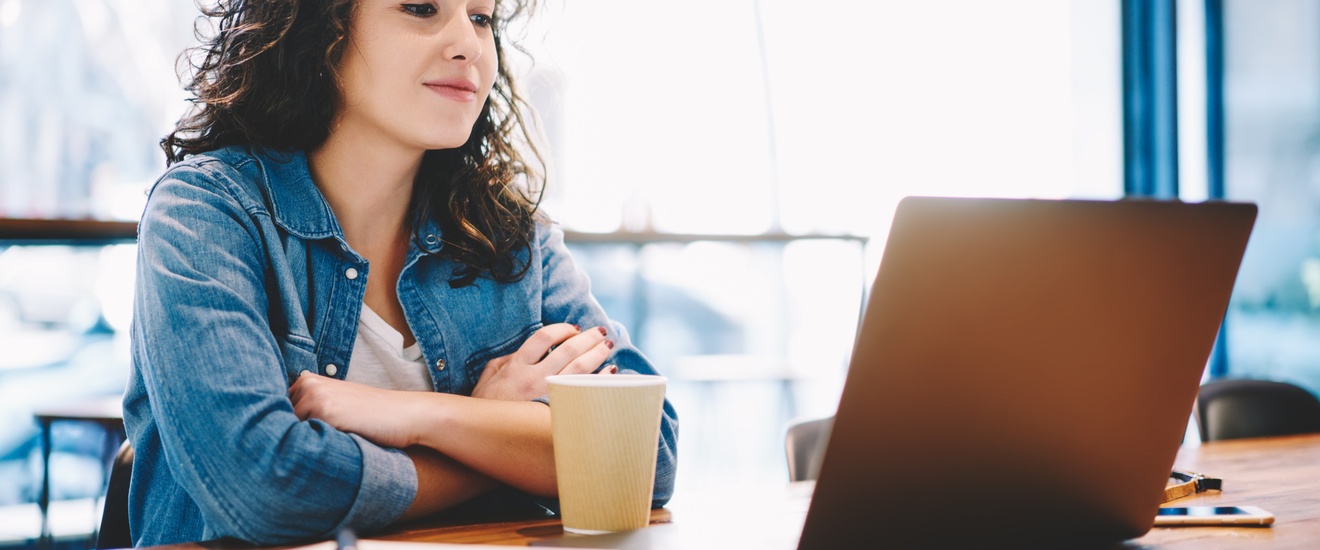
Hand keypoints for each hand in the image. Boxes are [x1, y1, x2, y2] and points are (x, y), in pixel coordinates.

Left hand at [288, 372, 422, 447]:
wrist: (404, 414)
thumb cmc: (372, 414)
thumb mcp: (338, 402)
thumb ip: (310, 408)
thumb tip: (275, 430)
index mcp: (308, 380)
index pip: (276, 411)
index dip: (282, 428)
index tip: (292, 440)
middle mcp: (308, 385)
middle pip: (277, 421)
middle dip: (285, 438)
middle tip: (305, 450)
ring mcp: (316, 397)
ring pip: (288, 432)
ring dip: (297, 446)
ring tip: (321, 451)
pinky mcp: (326, 413)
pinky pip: (304, 439)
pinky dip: (311, 449)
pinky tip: (328, 452)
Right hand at [472, 323, 615, 400]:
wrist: (485, 436)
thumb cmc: (487, 404)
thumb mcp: (490, 374)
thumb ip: (509, 358)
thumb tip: (531, 348)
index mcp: (517, 367)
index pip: (544, 337)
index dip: (562, 329)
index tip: (574, 328)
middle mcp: (534, 379)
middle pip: (568, 351)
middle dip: (588, 338)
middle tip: (600, 331)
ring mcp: (547, 397)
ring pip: (579, 370)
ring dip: (597, 354)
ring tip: (608, 345)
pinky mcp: (557, 413)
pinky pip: (584, 392)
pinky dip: (600, 379)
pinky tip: (610, 371)